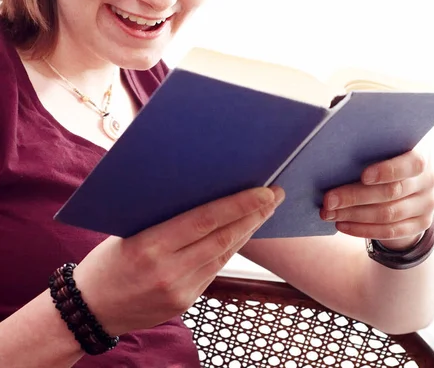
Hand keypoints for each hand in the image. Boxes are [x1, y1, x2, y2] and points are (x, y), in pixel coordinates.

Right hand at [73, 185, 284, 334]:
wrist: (91, 310)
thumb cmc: (106, 260)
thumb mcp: (128, 230)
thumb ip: (164, 216)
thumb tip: (203, 190)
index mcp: (150, 247)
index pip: (205, 221)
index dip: (238, 205)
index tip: (264, 191)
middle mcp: (168, 272)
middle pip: (223, 238)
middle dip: (254, 215)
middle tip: (275, 195)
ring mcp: (180, 291)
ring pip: (224, 254)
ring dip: (247, 230)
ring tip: (264, 209)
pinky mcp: (185, 302)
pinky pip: (214, 269)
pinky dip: (229, 248)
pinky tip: (241, 232)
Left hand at [320, 149, 433, 249]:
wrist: (410, 177)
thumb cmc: (387, 154)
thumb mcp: (385, 145)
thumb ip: (370, 146)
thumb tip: (334, 151)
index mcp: (423, 155)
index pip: (411, 164)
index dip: (387, 171)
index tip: (363, 176)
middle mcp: (429, 181)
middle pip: (391, 192)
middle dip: (355, 197)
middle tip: (328, 200)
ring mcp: (426, 205)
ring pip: (388, 214)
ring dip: (354, 215)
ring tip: (328, 213)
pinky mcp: (420, 224)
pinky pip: (390, 231)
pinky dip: (363, 229)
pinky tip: (342, 225)